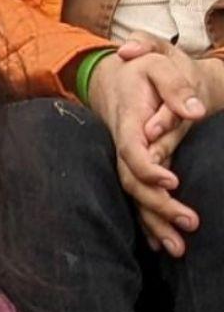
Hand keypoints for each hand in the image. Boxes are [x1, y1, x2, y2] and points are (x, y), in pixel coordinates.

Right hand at [86, 37, 207, 254]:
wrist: (117, 74)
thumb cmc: (143, 69)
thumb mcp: (158, 63)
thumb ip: (175, 86)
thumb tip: (194, 112)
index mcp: (127, 120)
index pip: (131, 150)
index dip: (148, 168)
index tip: (174, 182)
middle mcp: (121, 143)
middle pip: (131, 181)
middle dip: (159, 206)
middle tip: (191, 222)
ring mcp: (124, 157)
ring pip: (133, 195)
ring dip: (154, 223)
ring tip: (179, 248)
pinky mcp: (131, 166)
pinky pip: (135, 197)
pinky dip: (146, 222)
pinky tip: (160, 244)